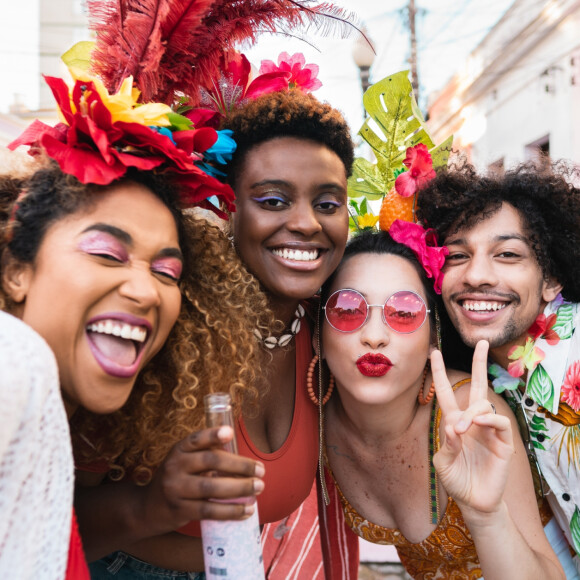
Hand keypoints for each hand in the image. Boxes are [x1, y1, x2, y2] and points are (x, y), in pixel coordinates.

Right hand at [140, 426, 264, 534]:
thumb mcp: (185, 461)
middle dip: (239, 465)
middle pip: (211, 461)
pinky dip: (230, 511)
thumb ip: (207, 454)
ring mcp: (175, 489)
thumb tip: (244, 459)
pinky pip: (209, 510)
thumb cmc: (178, 479)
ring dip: (239, 488)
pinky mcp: (179, 510)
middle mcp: (175, 466)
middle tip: (261, 470)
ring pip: (211, 487)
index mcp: (179, 449)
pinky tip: (246, 510)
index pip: (196, 439)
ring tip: (258, 488)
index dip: (213, 435)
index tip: (231, 433)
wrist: (148, 507)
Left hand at [431, 340, 513, 515]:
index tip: (434, 353)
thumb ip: (446, 443)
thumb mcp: (442, 461)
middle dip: (479, 364)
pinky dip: (489, 420)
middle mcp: (472, 421)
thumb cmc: (456, 480)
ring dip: (471, 413)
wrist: (473, 503)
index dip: (439, 373)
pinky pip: (499, 422)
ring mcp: (488, 430)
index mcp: (454, 422)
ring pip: (484, 404)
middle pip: (477, 386)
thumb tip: (455, 425)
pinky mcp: (503, 442)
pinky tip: (479, 424)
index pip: (446, 392)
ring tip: (462, 429)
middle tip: (482, 342)